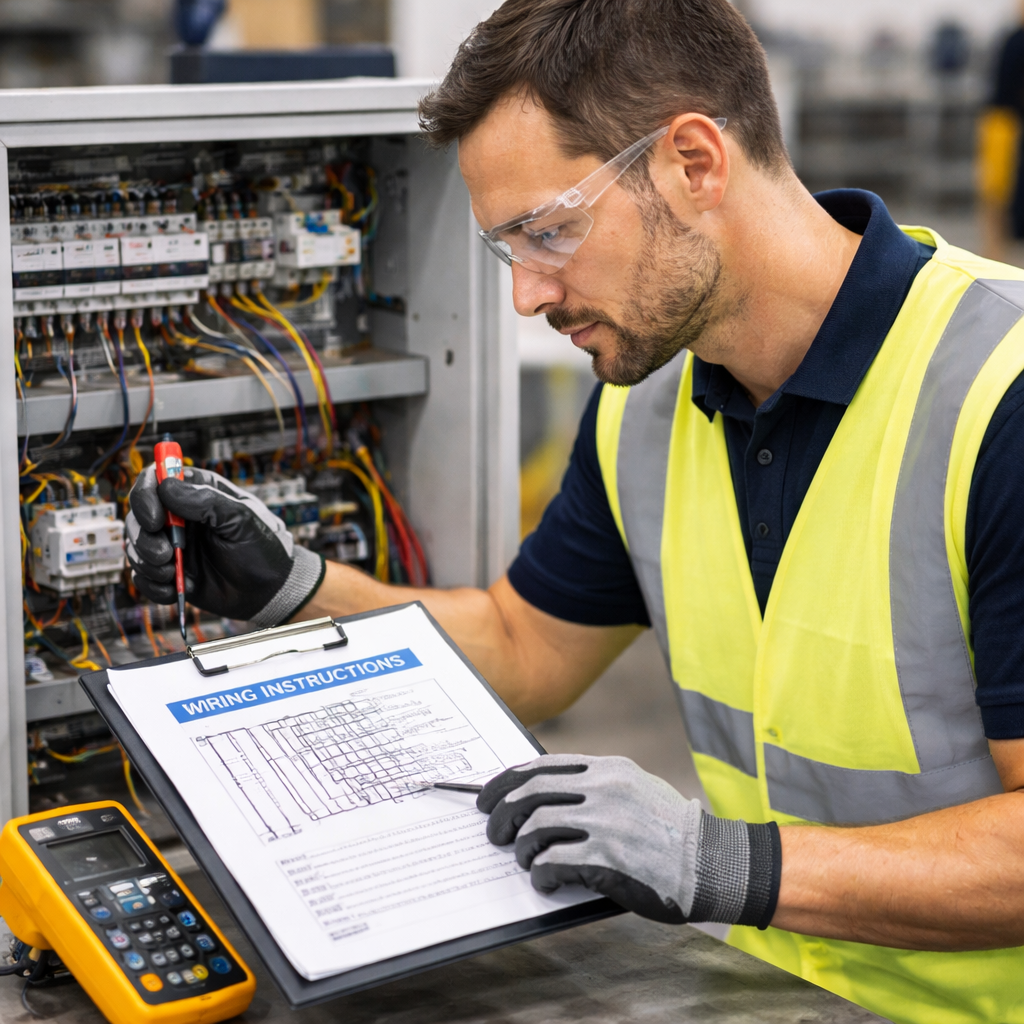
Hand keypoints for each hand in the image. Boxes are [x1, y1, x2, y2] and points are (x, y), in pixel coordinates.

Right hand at [125, 465, 324, 626]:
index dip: (145, 495)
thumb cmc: (263, 548)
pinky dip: (152, 584)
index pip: (155, 479)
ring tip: (174, 572)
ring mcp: (172, 545)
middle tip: (165, 553)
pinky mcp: (170, 572)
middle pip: (137, 515)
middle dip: (143, 537)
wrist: (270, 590)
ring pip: (135, 546)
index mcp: (197, 493)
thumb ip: (207, 501)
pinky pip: (143, 576)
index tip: (155, 519)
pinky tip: (175, 588)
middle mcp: (179, 517)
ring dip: (146, 562)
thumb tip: (168, 488)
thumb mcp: (242, 518)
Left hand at [477, 753, 779, 926]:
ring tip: (524, 860)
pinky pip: (553, 862)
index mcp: (609, 769)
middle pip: (531, 792)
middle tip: (494, 832)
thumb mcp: (636, 790)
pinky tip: (544, 881)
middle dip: (503, 812)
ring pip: (536, 826)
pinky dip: (540, 874)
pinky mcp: (607, 859)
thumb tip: (545, 797)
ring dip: (521, 847)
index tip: (490, 796)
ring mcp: (606, 822)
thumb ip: (597, 787)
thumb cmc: (671, 833)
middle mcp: (604, 789)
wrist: (713, 864)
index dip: (507, 781)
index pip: (542, 766)